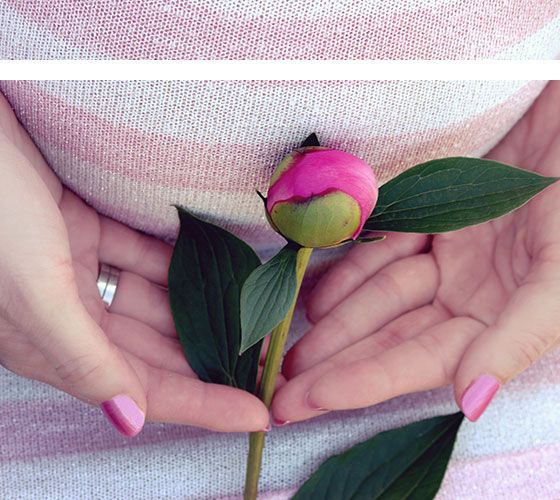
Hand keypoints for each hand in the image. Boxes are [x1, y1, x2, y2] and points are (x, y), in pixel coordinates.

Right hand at [0, 94, 268, 434]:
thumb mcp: (33, 291)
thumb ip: (81, 357)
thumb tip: (126, 420)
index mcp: (50, 344)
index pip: (142, 389)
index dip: (203, 404)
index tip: (255, 411)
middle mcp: (64, 315)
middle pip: (153, 350)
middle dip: (211, 360)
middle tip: (266, 363)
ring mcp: (72, 271)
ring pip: (150, 303)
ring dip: (200, 311)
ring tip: (253, 317)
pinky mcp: (80, 230)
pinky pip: (138, 255)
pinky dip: (174, 263)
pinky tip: (211, 268)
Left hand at [272, 81, 559, 423]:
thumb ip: (517, 338)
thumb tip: (472, 401)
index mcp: (502, 324)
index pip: (419, 363)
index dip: (362, 382)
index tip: (309, 398)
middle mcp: (471, 299)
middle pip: (389, 339)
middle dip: (334, 365)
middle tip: (280, 391)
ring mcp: (451, 261)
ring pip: (379, 299)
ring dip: (335, 323)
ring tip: (289, 350)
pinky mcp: (435, 222)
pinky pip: (384, 252)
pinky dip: (351, 272)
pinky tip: (318, 297)